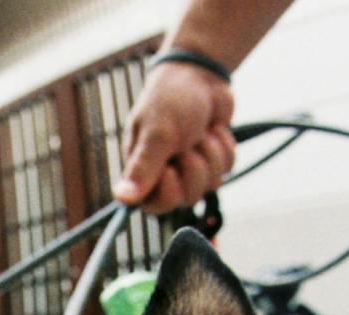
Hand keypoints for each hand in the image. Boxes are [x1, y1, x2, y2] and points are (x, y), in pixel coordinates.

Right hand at [114, 61, 236, 214]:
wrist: (200, 74)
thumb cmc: (170, 99)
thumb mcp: (157, 133)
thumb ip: (142, 168)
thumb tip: (122, 198)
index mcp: (142, 172)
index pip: (154, 206)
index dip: (168, 192)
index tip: (170, 168)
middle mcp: (164, 176)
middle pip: (187, 198)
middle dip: (194, 168)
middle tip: (188, 144)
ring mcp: (190, 170)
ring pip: (210, 185)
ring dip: (210, 154)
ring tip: (200, 132)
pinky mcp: (212, 161)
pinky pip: (225, 169)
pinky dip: (223, 148)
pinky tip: (212, 130)